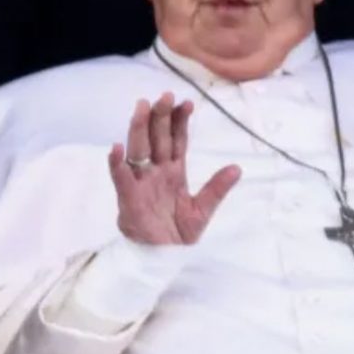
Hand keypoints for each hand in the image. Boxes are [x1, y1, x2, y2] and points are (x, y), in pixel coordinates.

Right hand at [108, 92, 240, 244]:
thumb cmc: (178, 232)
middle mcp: (156, 172)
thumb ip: (217, 188)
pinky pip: (121, 178)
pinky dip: (117, 164)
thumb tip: (237, 168)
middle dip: (160, 117)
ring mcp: (141, 183)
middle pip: (156, 139)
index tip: (187, 103)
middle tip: (165, 95)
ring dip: (139, 128)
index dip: (180, 122)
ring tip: (142, 107)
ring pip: (138, 150)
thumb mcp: (203, 209)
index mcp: (173, 171)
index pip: (176, 140)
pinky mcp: (129, 198)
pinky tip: (116, 148)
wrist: (163, 257)